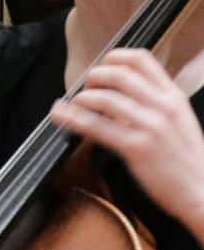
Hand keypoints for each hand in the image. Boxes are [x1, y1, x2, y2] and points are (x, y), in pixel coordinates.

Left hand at [53, 48, 203, 234]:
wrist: (202, 191)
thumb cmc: (188, 159)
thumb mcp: (181, 120)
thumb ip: (156, 102)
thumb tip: (122, 92)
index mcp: (174, 96)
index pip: (141, 59)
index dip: (114, 58)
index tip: (102, 66)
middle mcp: (163, 107)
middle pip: (118, 74)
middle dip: (94, 77)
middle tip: (86, 88)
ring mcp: (151, 127)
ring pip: (105, 99)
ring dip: (82, 98)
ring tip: (75, 104)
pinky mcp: (137, 148)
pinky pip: (96, 127)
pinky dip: (72, 118)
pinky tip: (61, 115)